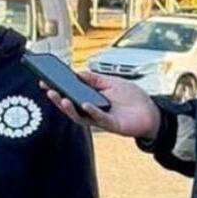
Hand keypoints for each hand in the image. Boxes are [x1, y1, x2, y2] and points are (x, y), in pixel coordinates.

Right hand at [43, 71, 160, 139]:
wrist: (151, 112)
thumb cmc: (133, 98)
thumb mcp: (112, 82)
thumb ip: (96, 79)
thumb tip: (79, 72)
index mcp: (92, 99)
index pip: (71, 94)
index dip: (58, 88)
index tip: (45, 81)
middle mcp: (93, 110)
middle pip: (71, 106)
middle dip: (58, 99)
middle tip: (48, 90)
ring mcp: (101, 119)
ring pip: (81, 116)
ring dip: (70, 109)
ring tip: (61, 99)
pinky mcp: (112, 125)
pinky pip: (99, 119)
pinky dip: (92, 111)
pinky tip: (85, 105)